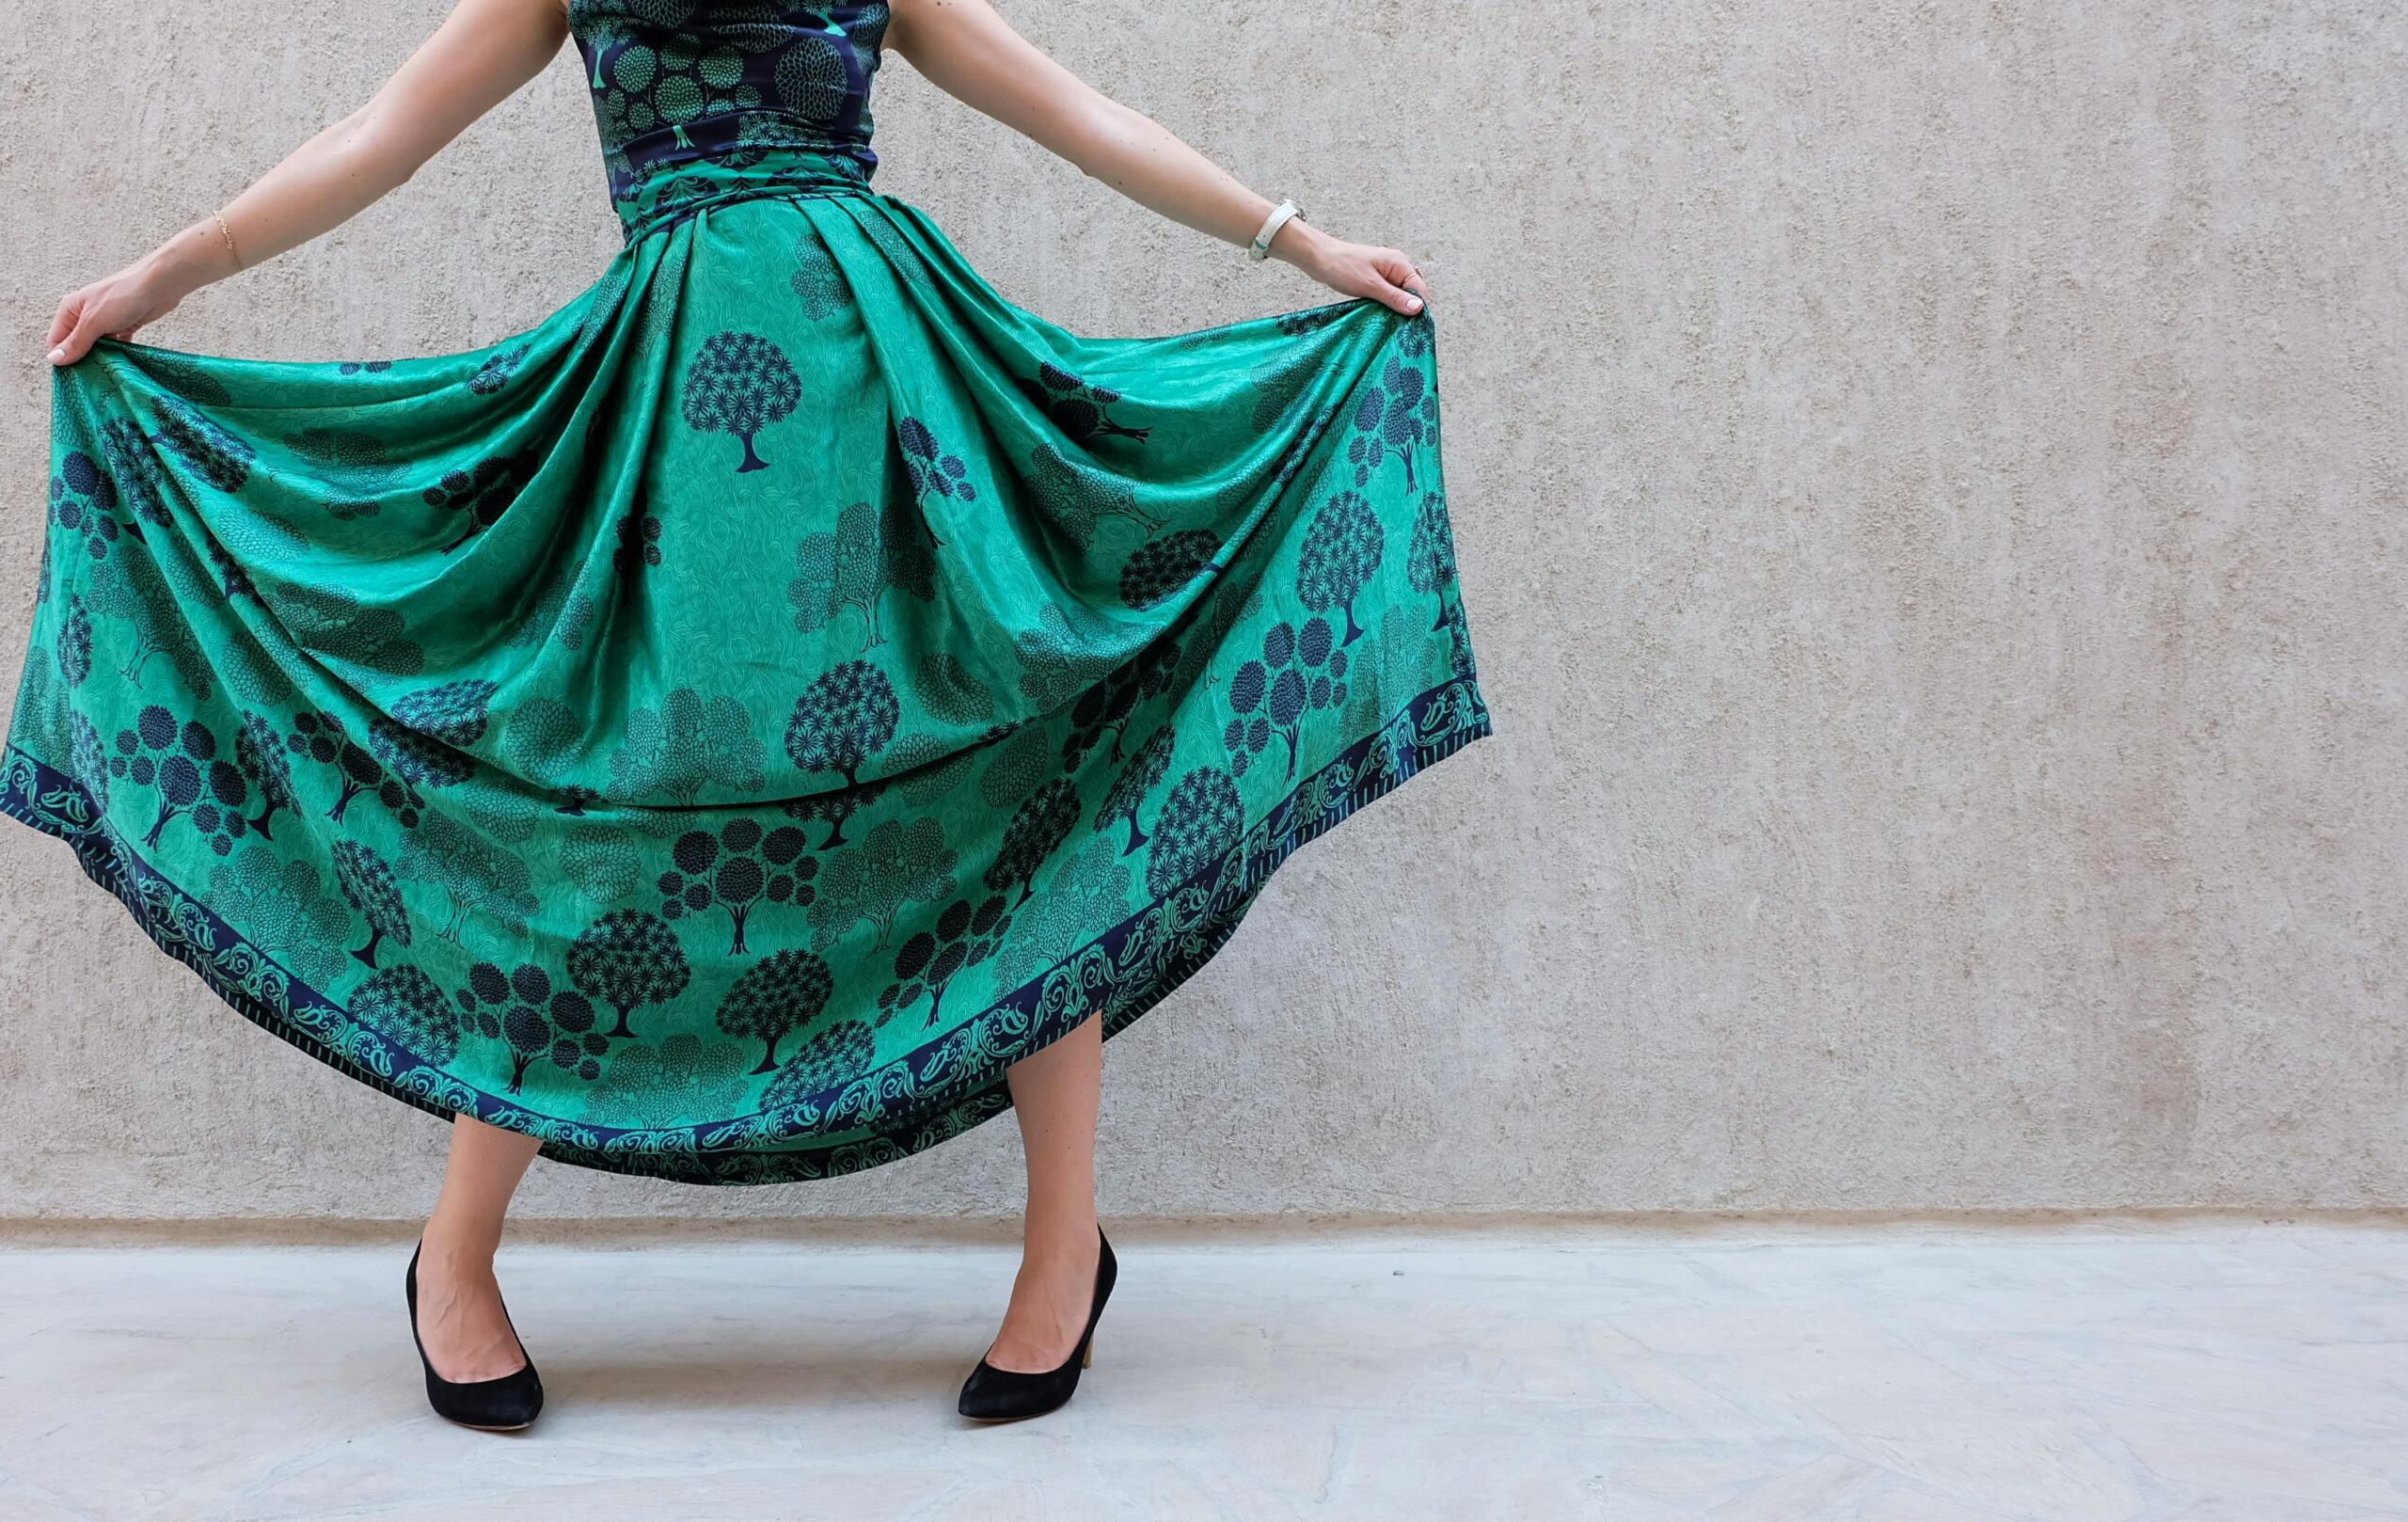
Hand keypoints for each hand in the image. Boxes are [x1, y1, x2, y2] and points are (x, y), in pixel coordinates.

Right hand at [47, 261, 186, 365]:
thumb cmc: (123, 296)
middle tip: (91, 378)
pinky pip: (116, 345)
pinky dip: (117, 354)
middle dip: (82, 360)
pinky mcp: (124, 326)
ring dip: (101, 358)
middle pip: (77, 345)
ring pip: (97, 347)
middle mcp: (84, 315)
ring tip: (107, 374)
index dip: (62, 357)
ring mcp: (105, 321)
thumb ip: (76, 342)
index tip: (72, 376)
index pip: (57, 340)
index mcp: (70, 310)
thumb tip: (55, 359)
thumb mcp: (94, 321)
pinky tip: (121, 365)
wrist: (159, 285)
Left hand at [1273, 221, 1430, 316]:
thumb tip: (1418, 308)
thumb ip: (1395, 297)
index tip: (1411, 326)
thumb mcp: (1370, 286)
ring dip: (1393, 309)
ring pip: (1398, 296)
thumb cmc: (1342, 267)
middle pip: (1410, 293)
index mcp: (1399, 263)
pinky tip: (1378, 315)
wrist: (1318, 259)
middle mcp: (1395, 267)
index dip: (1417, 307)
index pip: (1419, 288)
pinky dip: (1384, 306)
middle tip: (1397, 326)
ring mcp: (1385, 273)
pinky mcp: (1375, 280)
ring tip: (1386, 321)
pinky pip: (1386, 296)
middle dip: (1405, 309)